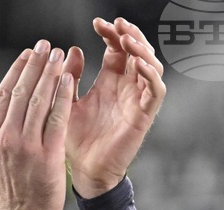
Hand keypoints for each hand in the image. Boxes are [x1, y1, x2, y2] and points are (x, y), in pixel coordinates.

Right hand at [0, 41, 75, 209]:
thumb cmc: (9, 193)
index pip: (2, 96)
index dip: (15, 72)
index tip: (27, 55)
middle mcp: (7, 139)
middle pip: (20, 93)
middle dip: (34, 65)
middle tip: (45, 45)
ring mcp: (27, 147)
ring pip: (37, 101)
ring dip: (49, 74)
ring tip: (59, 55)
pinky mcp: (47, 155)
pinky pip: (55, 119)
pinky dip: (61, 96)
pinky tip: (68, 79)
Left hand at [62, 17, 165, 197]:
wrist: (85, 172)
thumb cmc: (76, 141)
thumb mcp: (67, 104)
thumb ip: (69, 78)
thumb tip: (69, 50)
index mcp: (109, 81)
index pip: (116, 48)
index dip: (111, 33)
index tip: (97, 23)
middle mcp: (126, 87)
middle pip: (137, 51)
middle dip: (129, 34)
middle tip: (117, 24)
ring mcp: (137, 99)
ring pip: (151, 65)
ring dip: (142, 50)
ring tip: (127, 39)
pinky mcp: (144, 115)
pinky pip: (155, 90)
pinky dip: (151, 74)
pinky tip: (138, 64)